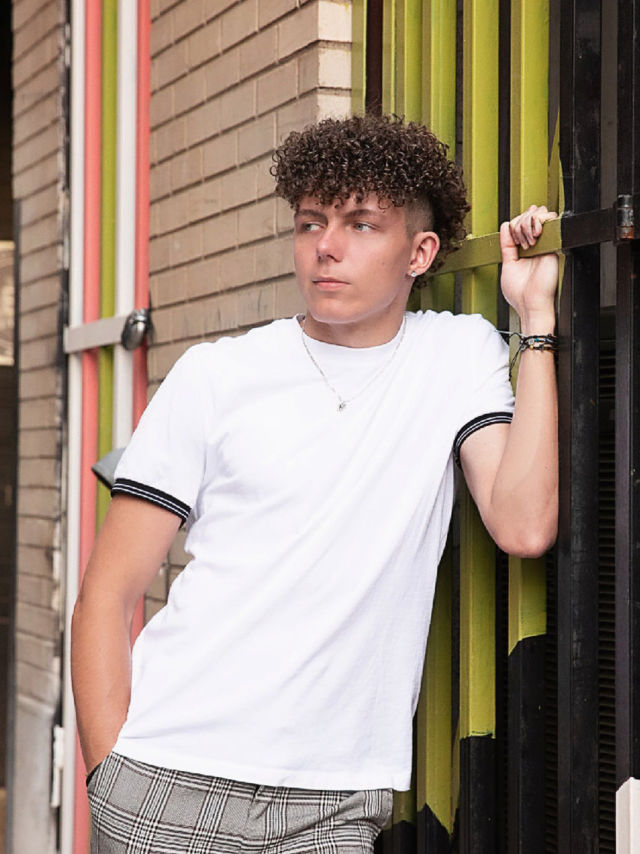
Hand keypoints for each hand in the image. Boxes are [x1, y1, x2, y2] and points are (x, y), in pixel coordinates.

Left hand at [500, 205, 558, 331]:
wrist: (532, 304)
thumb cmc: (519, 293)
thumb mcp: (507, 265)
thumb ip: (506, 245)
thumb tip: (505, 225)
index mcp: (523, 249)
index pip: (518, 223)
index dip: (513, 225)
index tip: (514, 242)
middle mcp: (536, 244)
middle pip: (527, 215)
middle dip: (519, 224)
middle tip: (520, 244)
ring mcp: (545, 242)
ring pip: (536, 213)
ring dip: (526, 224)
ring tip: (528, 243)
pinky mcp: (553, 242)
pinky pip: (547, 218)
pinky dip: (537, 222)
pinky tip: (535, 237)